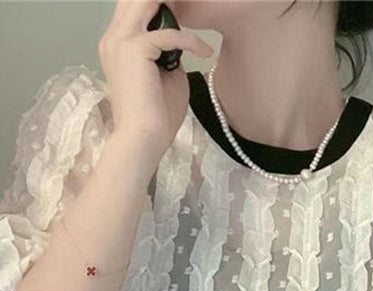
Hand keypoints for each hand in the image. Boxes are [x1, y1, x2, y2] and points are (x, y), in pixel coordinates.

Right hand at [98, 0, 213, 155]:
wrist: (143, 139)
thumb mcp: (165, 78)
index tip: (181, 11)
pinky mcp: (135, 49)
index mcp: (116, 46)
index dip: (156, 5)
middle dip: (164, 0)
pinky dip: (191, 41)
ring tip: (196, 16)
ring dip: (173, 6)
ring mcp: (120, 41)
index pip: (132, 8)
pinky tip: (204, 52)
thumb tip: (181, 46)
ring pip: (145, 2)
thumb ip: (169, 56)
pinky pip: (169, 34)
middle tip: (190, 6)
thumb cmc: (154, 118)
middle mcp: (113, 38)